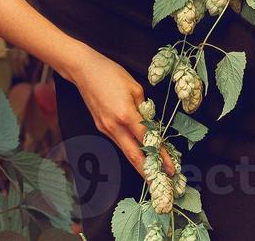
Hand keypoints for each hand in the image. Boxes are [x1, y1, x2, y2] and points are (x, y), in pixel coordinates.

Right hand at [64, 50, 176, 180]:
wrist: (83, 70)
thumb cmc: (110, 73)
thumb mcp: (135, 87)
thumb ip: (144, 108)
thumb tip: (149, 122)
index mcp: (126, 115)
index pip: (148, 140)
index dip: (160, 156)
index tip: (171, 169)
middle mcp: (114, 126)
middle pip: (134, 155)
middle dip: (148, 172)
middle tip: (160, 185)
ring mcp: (105, 128)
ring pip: (125, 151)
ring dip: (139, 164)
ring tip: (152, 174)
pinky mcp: (100, 126)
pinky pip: (118, 141)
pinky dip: (129, 149)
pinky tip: (138, 153)